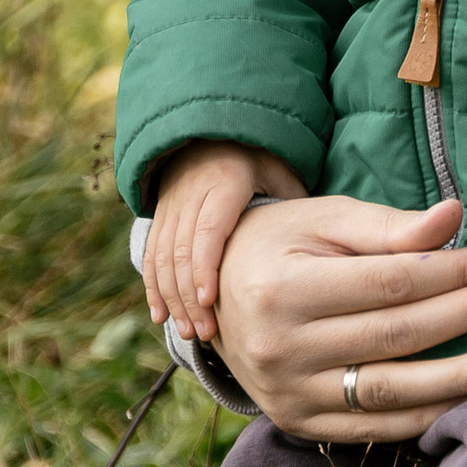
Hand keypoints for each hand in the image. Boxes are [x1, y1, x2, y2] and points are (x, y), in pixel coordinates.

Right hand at [144, 142, 295, 341]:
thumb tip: (316, 243)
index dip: (206, 267)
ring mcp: (171, 208)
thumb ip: (292, 201)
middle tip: (205, 333)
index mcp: (224, 182)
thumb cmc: (256, 157)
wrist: (209, 133)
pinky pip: (150, 255)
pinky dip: (153, 288)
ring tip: (189, 333)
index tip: (211, 301)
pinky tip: (161, 317)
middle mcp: (190, 195)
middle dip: (189, 295)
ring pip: (161, 258)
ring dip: (172, 298)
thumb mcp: (278, 169)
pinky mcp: (159, 219)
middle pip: (181, 251)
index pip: (209, 229)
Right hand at [214, 191, 466, 443]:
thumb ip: (389, 226)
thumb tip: (455, 217)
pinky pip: (375, 427)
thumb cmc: (280, 243)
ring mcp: (287, 393)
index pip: (390, 283)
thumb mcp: (325, 220)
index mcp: (283, 287)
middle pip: (397, 335)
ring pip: (391, 391)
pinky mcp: (298, 423)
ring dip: (461, 379)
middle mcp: (280, 347)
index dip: (455, 274)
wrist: (213, 295)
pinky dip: (428, 414)